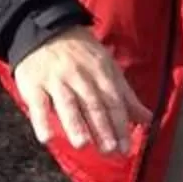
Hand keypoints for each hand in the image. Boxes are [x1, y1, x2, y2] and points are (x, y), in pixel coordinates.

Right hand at [15, 30, 150, 155]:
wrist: (45, 30)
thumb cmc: (81, 54)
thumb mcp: (107, 68)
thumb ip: (126, 96)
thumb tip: (147, 119)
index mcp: (101, 72)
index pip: (113, 102)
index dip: (120, 125)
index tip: (126, 147)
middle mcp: (80, 76)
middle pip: (93, 104)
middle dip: (102, 128)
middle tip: (109, 151)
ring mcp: (56, 80)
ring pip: (68, 104)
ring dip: (76, 124)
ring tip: (83, 144)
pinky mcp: (34, 84)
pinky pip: (38, 104)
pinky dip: (42, 121)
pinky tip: (47, 138)